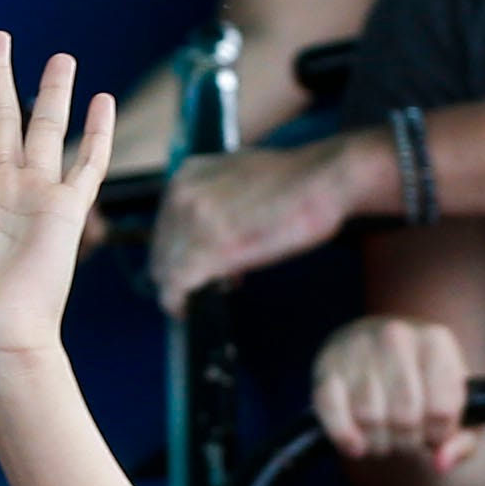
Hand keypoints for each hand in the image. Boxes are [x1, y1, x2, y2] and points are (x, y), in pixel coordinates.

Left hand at [152, 135, 377, 309]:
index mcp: (186, 175)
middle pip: (160, 251)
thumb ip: (215, 200)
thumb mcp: (239, 177)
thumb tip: (211, 232)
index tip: (200, 267)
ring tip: (212, 292)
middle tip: (210, 285)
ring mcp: (194, 221)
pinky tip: (190, 310)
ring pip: (166, 272)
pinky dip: (179, 303)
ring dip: (184, 289)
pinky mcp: (210, 249)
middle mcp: (181, 194)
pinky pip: (177, 287)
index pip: (164, 227)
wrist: (323, 179)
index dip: (180, 252)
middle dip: (180, 273)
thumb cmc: (294, 182)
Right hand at [308, 315, 484, 475]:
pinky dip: (345, 437)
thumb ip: (461, 440)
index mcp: (436, 342)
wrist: (378, 352)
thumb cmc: (424, 386)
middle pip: (405, 416)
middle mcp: (396, 337)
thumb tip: (441, 462)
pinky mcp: (327, 368)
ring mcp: (357, 349)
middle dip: (407, 441)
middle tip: (406, 437)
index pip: (442, 409)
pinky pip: (332, 413)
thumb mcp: (455, 407)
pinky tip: (356, 444)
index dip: (438, 434)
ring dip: (378, 442)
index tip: (434, 432)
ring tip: (384, 435)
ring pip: (370, 418)